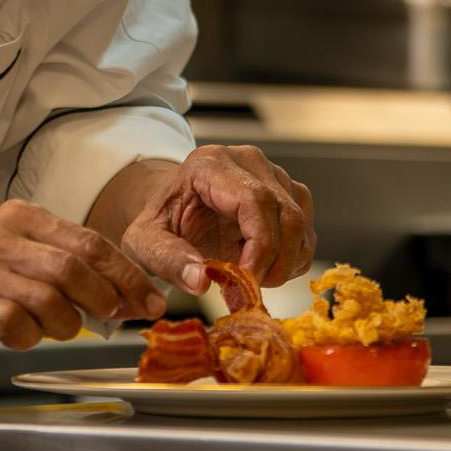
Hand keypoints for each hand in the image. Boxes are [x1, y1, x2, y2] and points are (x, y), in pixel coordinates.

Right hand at [0, 200, 166, 364]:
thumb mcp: (15, 248)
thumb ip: (62, 263)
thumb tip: (122, 292)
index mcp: (22, 219)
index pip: (89, 242)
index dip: (126, 274)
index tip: (150, 298)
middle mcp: (2, 240)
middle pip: (73, 267)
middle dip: (105, 297)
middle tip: (114, 316)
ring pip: (49, 297)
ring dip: (67, 322)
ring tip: (60, 329)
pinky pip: (15, 323)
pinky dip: (30, 337)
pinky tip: (23, 337)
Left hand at [118, 145, 315, 294]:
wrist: (172, 208)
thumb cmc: (161, 221)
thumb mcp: (144, 242)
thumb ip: (167, 259)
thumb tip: (200, 281)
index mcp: (211, 163)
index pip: (255, 200)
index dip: (260, 245)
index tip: (247, 280)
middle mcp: (248, 161)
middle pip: (286, 214)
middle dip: (274, 262)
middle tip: (249, 290)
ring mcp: (273, 175)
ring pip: (301, 225)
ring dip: (285, 264)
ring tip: (249, 279)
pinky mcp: (288, 193)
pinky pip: (306, 231)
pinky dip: (292, 260)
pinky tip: (263, 269)